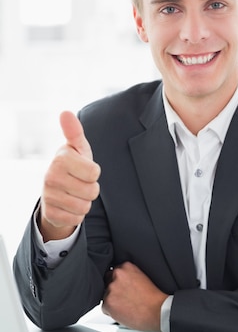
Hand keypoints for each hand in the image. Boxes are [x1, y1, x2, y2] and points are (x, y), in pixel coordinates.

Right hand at [39, 111, 100, 240]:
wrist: (55, 191)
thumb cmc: (73, 166)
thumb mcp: (77, 148)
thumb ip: (74, 131)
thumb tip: (65, 112)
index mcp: (60, 158)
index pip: (95, 172)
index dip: (93, 172)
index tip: (83, 169)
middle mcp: (51, 176)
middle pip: (92, 191)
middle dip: (91, 189)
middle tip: (80, 183)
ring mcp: (49, 196)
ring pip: (85, 206)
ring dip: (84, 202)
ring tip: (75, 193)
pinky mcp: (50, 213)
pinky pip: (77, 219)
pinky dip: (77, 214)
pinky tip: (68, 205)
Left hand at [102, 262, 167, 331]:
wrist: (157, 310)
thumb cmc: (154, 298)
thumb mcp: (142, 277)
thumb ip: (128, 276)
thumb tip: (121, 283)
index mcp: (126, 266)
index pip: (113, 271)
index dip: (117, 280)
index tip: (122, 286)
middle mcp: (117, 275)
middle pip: (107, 281)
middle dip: (113, 289)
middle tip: (123, 297)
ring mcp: (111, 288)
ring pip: (105, 295)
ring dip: (113, 300)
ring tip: (126, 305)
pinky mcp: (108, 303)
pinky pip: (105, 308)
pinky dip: (112, 311)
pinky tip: (124, 311)